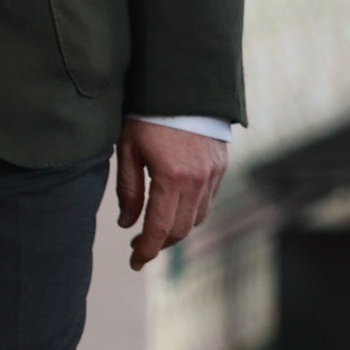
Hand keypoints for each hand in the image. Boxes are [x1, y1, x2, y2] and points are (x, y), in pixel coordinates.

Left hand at [115, 121, 228, 270]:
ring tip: (157, 227)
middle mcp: (197, 180)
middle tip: (140, 247)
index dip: (146, 250)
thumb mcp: (128, 150)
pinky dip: (191, 210)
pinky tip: (175, 206)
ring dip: (177, 228)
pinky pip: (208, 200)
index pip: (160, 227)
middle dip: (161, 243)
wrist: (184, 87)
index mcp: (171, 177)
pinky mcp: (221, 166)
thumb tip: (128, 224)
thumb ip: (128, 190)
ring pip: (197, 217)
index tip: (135, 262)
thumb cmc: (148, 116)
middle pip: (181, 229)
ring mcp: (213, 174)